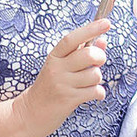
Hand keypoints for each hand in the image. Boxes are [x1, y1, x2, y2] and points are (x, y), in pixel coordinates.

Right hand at [20, 18, 108, 134]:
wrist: (31, 113)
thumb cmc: (50, 87)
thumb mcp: (61, 67)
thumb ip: (82, 52)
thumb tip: (103, 41)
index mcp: (54, 57)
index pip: (72, 39)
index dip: (90, 29)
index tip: (106, 22)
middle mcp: (56, 69)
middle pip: (88, 55)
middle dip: (100, 57)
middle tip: (97, 63)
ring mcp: (62, 85)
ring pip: (95, 75)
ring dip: (96, 80)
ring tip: (86, 84)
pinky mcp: (68, 100)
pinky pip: (96, 91)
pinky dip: (98, 93)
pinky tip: (90, 95)